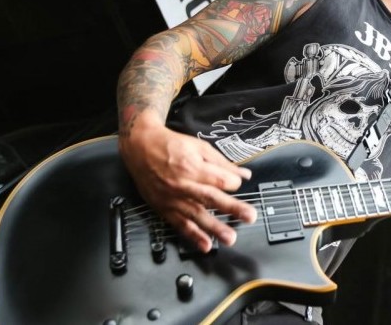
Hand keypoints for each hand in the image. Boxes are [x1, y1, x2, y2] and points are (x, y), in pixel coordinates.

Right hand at [118, 114, 255, 251]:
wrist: (140, 148)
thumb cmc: (170, 145)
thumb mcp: (199, 147)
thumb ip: (222, 163)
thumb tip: (244, 174)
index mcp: (192, 167)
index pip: (220, 180)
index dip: (234, 183)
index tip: (237, 183)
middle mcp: (183, 184)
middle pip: (211, 198)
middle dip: (232, 208)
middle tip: (249, 216)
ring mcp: (172, 198)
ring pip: (197, 215)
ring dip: (214, 228)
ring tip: (230, 238)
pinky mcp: (164, 208)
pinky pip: (180, 225)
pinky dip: (193, 236)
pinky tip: (205, 245)